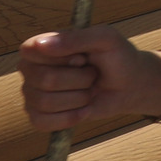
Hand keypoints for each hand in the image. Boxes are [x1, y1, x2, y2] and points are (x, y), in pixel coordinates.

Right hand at [18, 25, 160, 129]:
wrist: (130, 85)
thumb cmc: (117, 57)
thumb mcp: (106, 39)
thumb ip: (76, 38)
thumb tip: (40, 45)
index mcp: (40, 46)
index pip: (31, 51)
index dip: (62, 58)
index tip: (82, 58)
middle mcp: (31, 70)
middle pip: (45, 80)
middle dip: (80, 79)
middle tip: (92, 74)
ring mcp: (32, 93)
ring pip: (46, 103)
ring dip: (79, 98)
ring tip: (89, 89)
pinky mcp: (39, 115)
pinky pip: (41, 122)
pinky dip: (70, 117)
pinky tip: (83, 110)